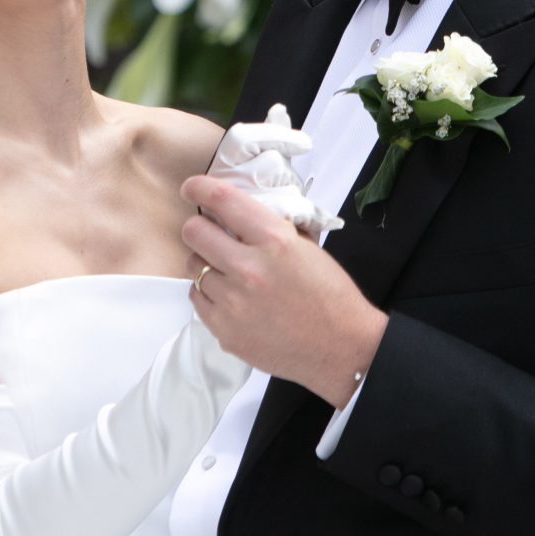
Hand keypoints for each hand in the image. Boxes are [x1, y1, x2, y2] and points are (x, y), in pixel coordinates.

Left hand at [181, 173, 386, 408]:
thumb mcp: (307, 247)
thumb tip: (240, 213)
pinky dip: (208, 293)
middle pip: (194, 232)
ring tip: (228, 271)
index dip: (199, 187)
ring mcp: (233, 303)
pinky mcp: (225, 331)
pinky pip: (197, 299)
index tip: (192, 188)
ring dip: (206, 263)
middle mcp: (248, 269)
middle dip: (199, 228)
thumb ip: (272, 228)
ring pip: (192, 266)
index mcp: (274, 241)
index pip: (221, 200)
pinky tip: (230, 296)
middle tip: (208, 233)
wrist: (342, 348)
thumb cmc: (330, 296)